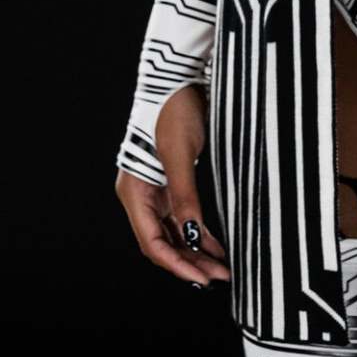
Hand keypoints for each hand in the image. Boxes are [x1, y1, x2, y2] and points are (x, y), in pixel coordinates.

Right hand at [115, 85, 230, 287]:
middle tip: (219, 278)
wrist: (178, 78)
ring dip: (195, 250)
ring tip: (222, 267)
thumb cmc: (173, 110)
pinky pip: (182, 216)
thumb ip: (185, 195)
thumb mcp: (181, 154)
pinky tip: (215, 245)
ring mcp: (155, 190)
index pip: (152, 242)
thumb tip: (191, 236)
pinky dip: (197, 232)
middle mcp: (141, 195)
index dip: (176, 264)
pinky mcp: (171, 181)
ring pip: (173, 232)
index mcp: (134, 192)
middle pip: (163, 242)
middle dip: (189, 262)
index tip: (202, 278)